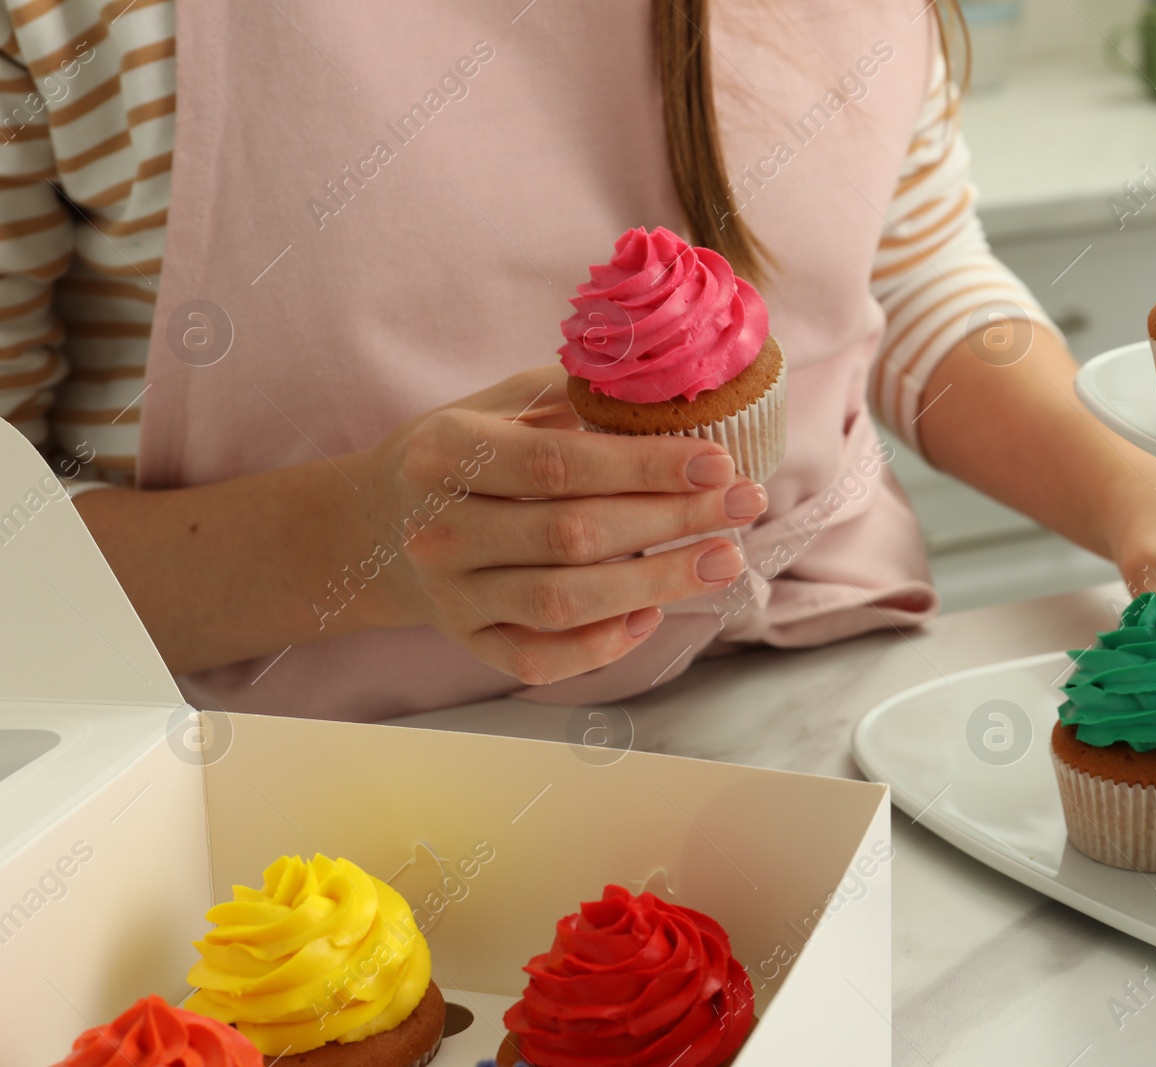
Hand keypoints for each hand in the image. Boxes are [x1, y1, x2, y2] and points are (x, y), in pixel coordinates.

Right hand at [348, 365, 766, 685]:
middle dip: (672, 520)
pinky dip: (600, 645)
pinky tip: (651, 614)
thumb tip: (669, 395)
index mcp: (447, 454)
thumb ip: (574, 399)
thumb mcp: (498, 405)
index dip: (645, 467)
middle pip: (573, 535)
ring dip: (656, 583)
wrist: (374, 527)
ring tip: (724, 559)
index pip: (559, 465)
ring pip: (563, 602)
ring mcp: (452, 595)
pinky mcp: (466, 642)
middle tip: (744, 504)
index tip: (716, 461)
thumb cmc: (459, 456)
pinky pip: (539, 659)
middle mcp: (442, 530)